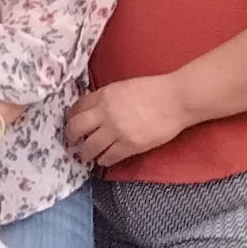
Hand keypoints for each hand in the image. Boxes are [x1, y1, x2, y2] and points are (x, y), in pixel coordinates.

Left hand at [64, 73, 193, 171]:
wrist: (175, 100)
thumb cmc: (154, 90)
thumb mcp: (123, 87)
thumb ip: (106, 97)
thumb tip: (94, 109)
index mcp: (104, 95)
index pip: (77, 108)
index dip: (71, 118)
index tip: (72, 124)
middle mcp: (105, 113)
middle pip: (76, 128)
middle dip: (70, 137)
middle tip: (71, 142)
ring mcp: (116, 130)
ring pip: (90, 147)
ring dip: (86, 153)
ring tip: (86, 156)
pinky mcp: (129, 145)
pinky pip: (109, 157)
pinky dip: (104, 160)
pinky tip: (103, 160)